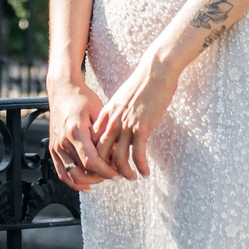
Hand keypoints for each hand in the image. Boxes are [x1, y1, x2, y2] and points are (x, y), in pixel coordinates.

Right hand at [48, 78, 119, 190]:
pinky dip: (73, 182)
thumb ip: (106, 134)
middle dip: (100, 177)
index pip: (91, 162)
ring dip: (88, 182)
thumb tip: (118, 153)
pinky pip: (61, 173)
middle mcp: (63, 141)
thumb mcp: (99, 112)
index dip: (106, 171)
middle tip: (113, 175)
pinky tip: (86, 185)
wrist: (62, 89)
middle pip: (82, 172)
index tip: (118, 173)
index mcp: (75, 131)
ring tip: (102, 179)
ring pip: (71, 176)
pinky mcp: (53, 149)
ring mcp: (56, 147)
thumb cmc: (82, 98)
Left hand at [91, 52, 181, 178]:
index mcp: (106, 114)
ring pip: (118, 158)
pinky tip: (145, 172)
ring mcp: (126, 125)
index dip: (96, 157)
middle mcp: (112, 121)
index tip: (103, 165)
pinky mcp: (142, 127)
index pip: (93, 141)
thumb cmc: (142, 84)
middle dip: (107, 169)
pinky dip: (141, 167)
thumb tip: (119, 129)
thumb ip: (117, 114)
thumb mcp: (122, 99)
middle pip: (101, 153)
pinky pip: (138, 154)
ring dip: (125, 173)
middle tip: (116, 177)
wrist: (155, 71)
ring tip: (132, 178)